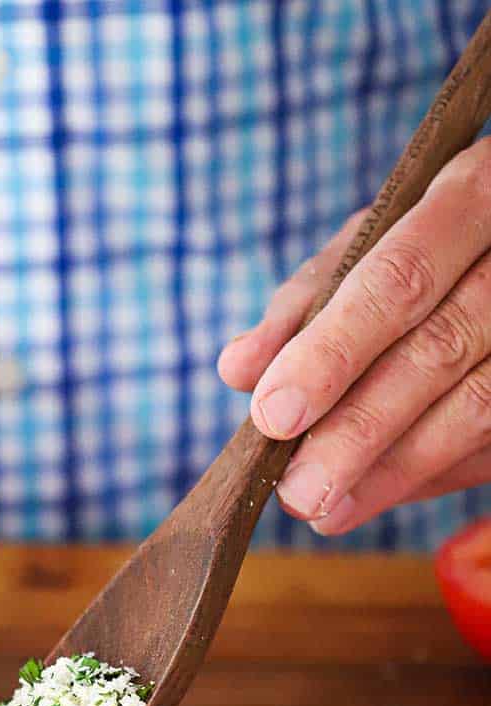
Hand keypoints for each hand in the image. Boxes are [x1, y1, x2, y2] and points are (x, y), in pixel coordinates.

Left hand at [218, 139, 490, 534]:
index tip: (273, 417)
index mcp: (471, 196)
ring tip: (327, 510)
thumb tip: (238, 369)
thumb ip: (306, 304)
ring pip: (479, 407)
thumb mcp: (372, 246)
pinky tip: (377, 495)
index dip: (332, 354)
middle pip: (441, 351)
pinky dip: (434, 476)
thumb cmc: (433, 243)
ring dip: (394, 471)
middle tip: (299, 491)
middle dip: (359, 430)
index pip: (397, 280)